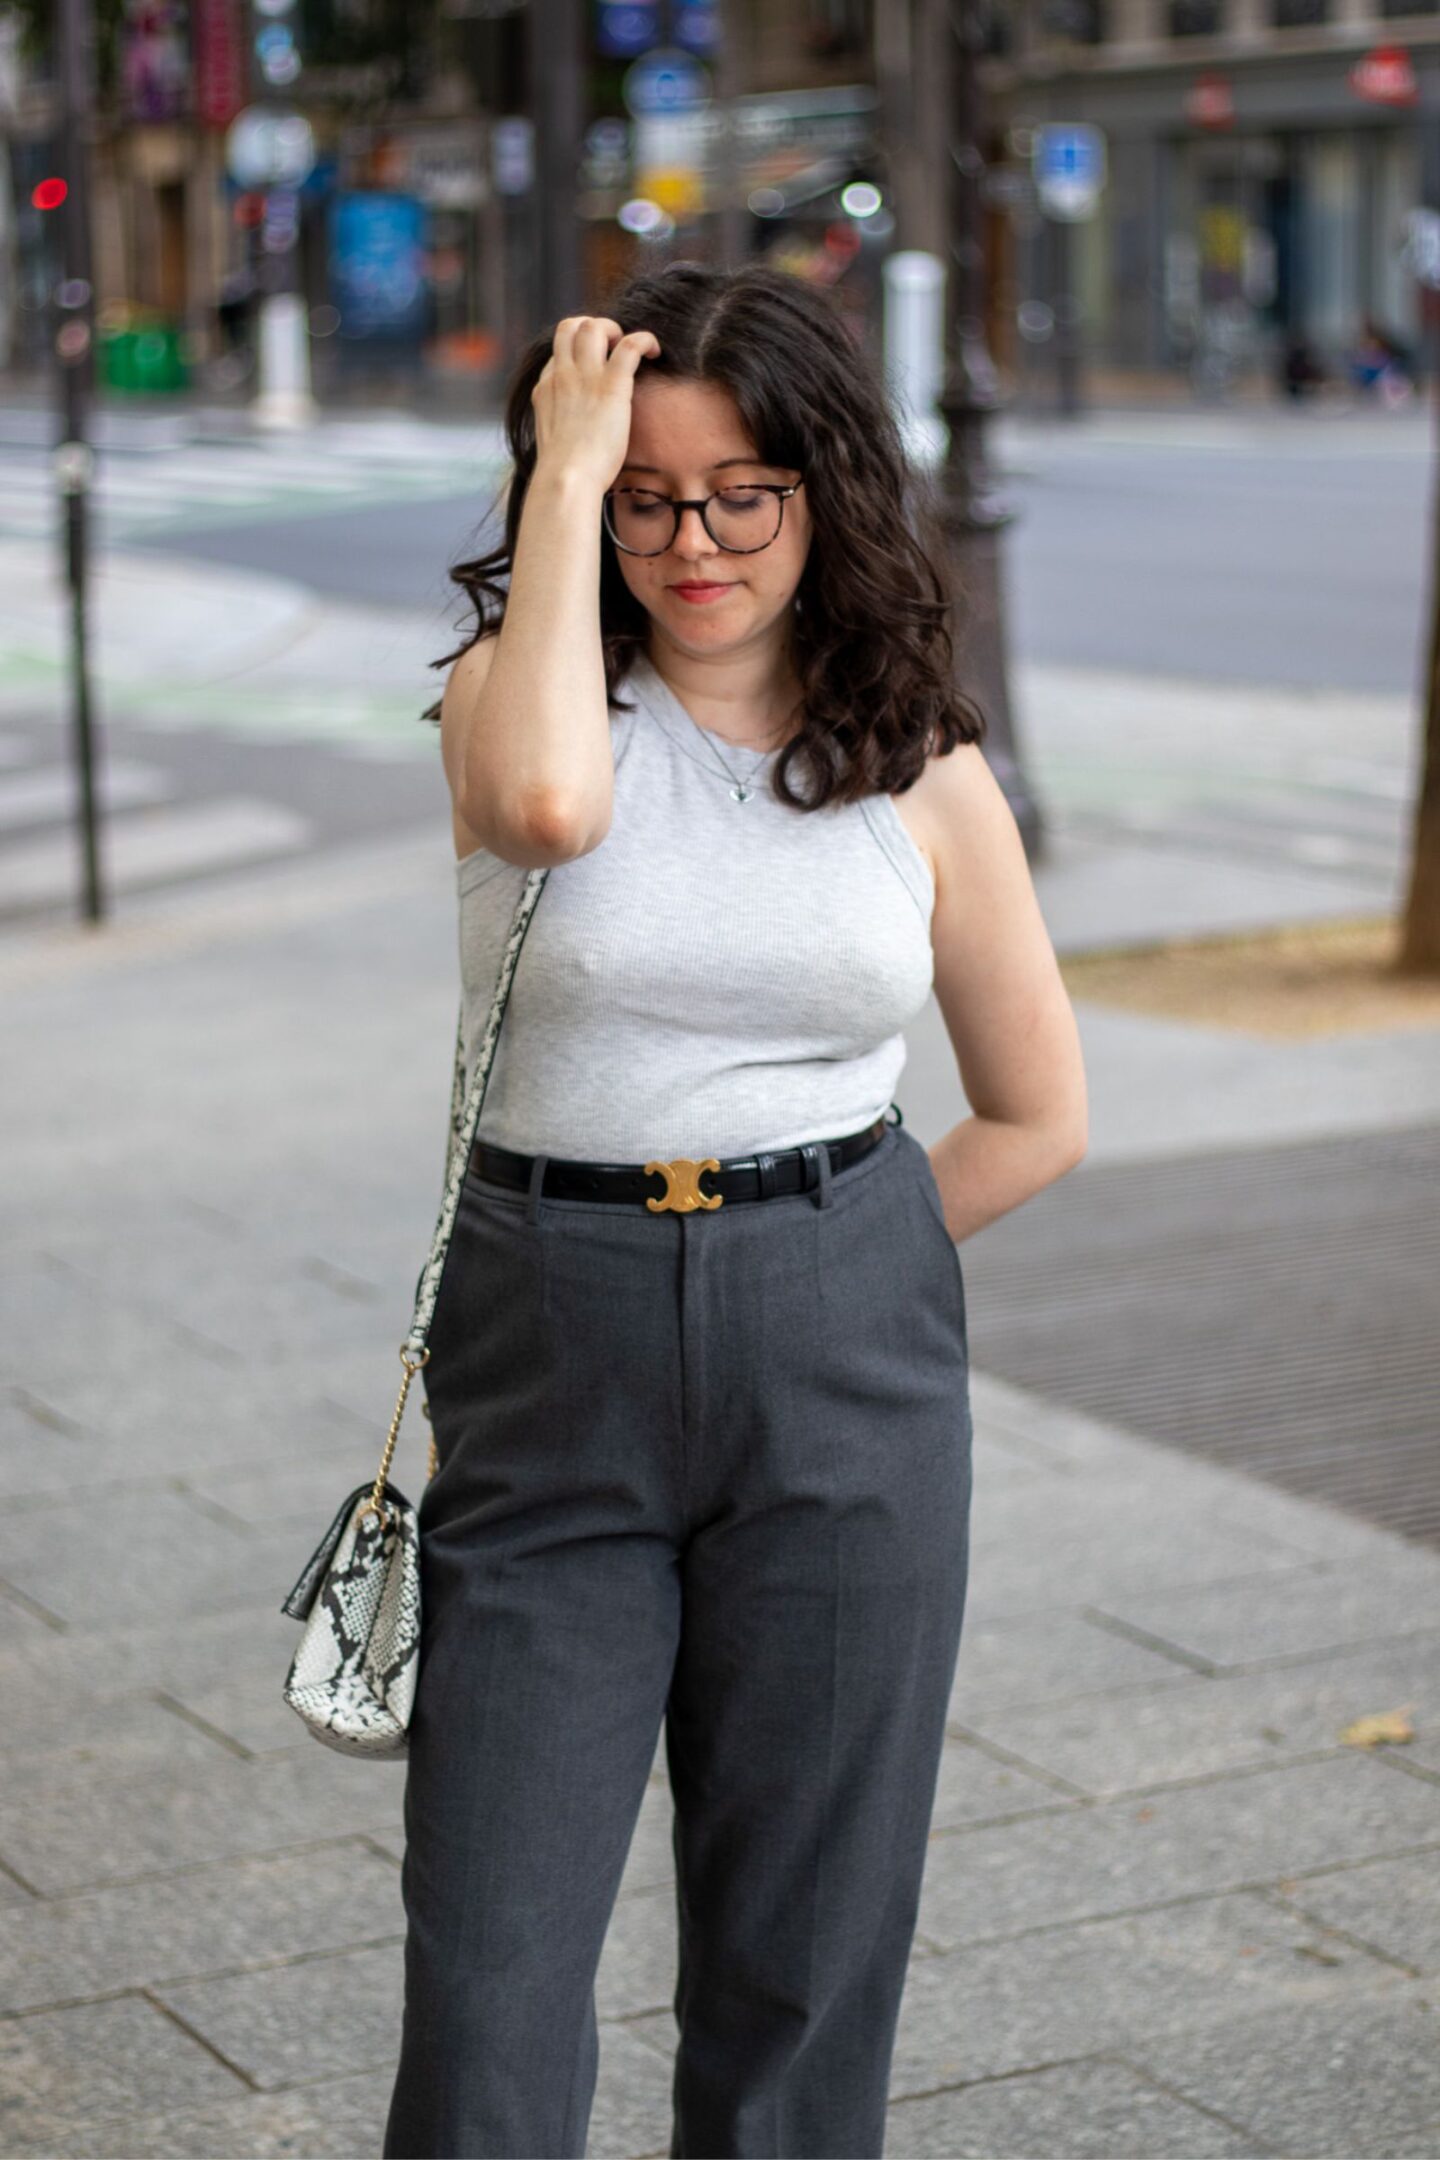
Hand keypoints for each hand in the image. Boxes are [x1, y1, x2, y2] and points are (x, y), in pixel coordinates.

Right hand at [531, 315, 661, 495]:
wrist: (566, 480)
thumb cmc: (564, 475)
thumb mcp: (554, 445)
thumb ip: (562, 429)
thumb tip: (575, 439)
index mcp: (546, 390)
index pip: (558, 353)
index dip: (577, 353)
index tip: (594, 366)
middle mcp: (562, 376)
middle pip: (570, 327)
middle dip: (592, 327)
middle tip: (612, 347)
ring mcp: (584, 377)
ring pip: (594, 326)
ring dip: (614, 330)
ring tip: (631, 350)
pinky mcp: (610, 386)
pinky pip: (630, 345)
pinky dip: (645, 340)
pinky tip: (654, 351)